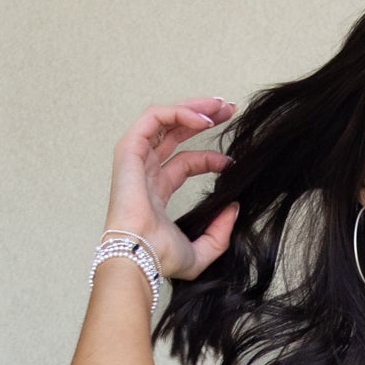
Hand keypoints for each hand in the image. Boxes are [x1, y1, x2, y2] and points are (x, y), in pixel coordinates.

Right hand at [105, 100, 238, 281]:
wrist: (139, 254)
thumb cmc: (160, 257)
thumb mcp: (201, 252)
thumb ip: (220, 234)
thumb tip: (233, 208)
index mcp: (156, 191)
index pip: (185, 163)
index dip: (210, 157)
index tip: (232, 162)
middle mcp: (145, 171)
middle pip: (175, 133)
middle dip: (203, 117)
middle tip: (229, 110)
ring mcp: (136, 158)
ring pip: (165, 119)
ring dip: (194, 108)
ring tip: (221, 107)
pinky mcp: (130, 148)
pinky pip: (156, 117)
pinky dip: (180, 113)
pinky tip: (204, 121)